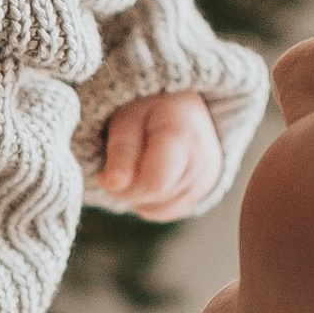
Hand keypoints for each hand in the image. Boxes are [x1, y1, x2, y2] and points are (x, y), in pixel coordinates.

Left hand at [98, 89, 222, 221]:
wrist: (176, 101)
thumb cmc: (145, 109)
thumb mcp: (126, 121)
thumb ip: (121, 151)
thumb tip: (114, 184)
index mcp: (183, 134)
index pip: (154, 183)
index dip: (123, 186)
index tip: (104, 175)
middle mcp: (203, 157)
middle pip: (156, 196)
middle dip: (129, 189)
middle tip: (118, 168)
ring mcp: (209, 173)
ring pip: (161, 207)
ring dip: (139, 195)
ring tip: (135, 165)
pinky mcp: (207, 186)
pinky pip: (169, 211)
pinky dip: (152, 201)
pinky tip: (146, 178)